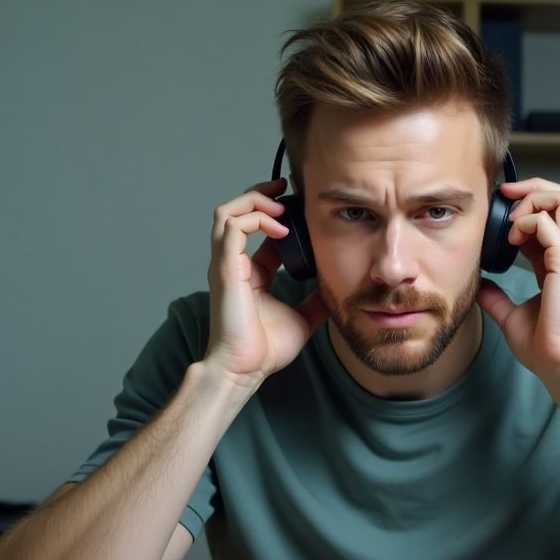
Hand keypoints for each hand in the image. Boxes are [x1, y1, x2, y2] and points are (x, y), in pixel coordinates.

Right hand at [203, 178, 326, 388]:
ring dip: (254, 201)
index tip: (297, 206)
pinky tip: (279, 229)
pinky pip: (232, 227)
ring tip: (280, 205)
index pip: (255, 230)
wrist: (245, 370)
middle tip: (285, 190)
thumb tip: (336, 288)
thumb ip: (315, 300)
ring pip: (227, 213)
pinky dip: (255, 219)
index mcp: (249, 273)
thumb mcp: (303, 317)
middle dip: (260, 194)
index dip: (274, 213)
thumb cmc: (265, 350)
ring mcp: (225, 264)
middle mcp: (232, 264)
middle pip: (236, 212)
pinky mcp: (224, 268)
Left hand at [476, 178, 559, 380]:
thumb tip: (478, 286)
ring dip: (534, 198)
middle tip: (506, 194)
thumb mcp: (511, 316)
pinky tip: (512, 237)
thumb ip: (496, 297)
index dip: (528, 206)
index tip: (502, 211)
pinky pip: (548, 221)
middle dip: (535, 187)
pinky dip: (528, 219)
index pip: (553, 217)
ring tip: (512, 218)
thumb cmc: (546, 347)